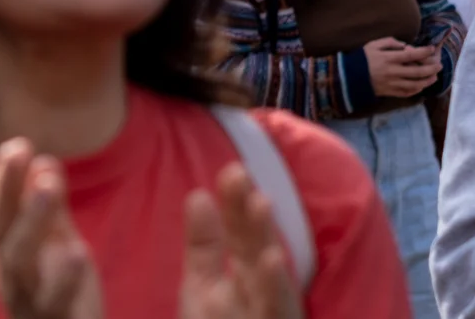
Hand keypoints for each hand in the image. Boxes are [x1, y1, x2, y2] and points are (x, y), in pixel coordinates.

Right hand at [0, 138, 102, 318]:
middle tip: (20, 148)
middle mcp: (7, 274)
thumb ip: (51, 208)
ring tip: (48, 185)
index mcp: (4, 252)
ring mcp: (27, 301)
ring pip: (17, 260)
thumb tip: (44, 161)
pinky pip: (54, 301)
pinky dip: (64, 277)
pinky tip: (77, 250)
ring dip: (31, 218)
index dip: (1, 178)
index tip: (18, 145)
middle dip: (7, 186)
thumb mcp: (56, 244)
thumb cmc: (60, 293)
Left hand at [180, 164, 302, 318]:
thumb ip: (203, 246)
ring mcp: (271, 315)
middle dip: (251, 217)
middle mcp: (263, 294)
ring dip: (267, 246)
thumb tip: (198, 194)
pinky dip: (275, 290)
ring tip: (261, 207)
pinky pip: (277, 311)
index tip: (232, 170)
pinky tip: (272, 262)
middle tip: (241, 177)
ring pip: (274, 285)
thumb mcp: (204, 289)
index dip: (237, 206)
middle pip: (258, 252)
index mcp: (245, 276)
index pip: (242, 236)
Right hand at [364, 38, 441, 97]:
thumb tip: (406, 47)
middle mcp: (393, 72)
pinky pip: (408, 92)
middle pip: (418, 72)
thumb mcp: (374, 44)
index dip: (424, 52)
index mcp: (389, 58)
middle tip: (439, 65)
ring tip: (434, 76)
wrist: (349, 77)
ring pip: (416, 84)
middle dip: (431, 68)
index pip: (412, 55)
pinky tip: (422, 85)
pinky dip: (417, 89)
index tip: (432, 49)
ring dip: (428, 80)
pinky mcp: (391, 92)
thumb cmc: (362, 58)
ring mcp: (393, 84)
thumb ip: (391, 42)